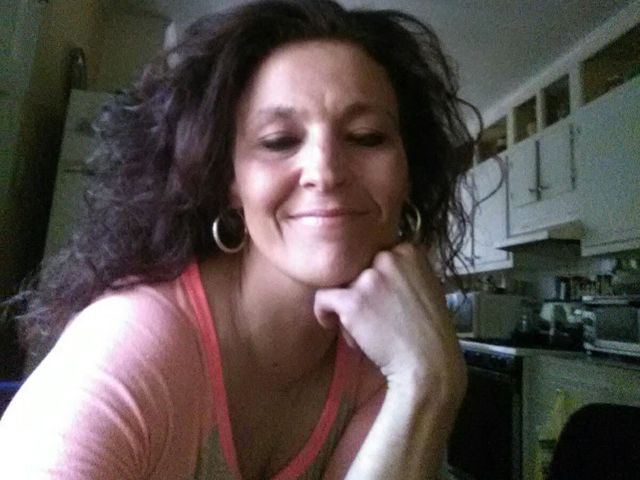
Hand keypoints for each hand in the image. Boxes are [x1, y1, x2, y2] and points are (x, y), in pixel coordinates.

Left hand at [314, 243, 465, 401]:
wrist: (428, 363)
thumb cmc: (428, 331)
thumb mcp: (426, 286)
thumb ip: (402, 270)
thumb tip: (375, 266)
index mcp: (409, 250)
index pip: (375, 256)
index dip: (375, 281)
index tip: (383, 302)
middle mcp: (389, 257)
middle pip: (357, 269)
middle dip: (361, 292)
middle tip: (375, 318)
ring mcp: (370, 278)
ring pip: (342, 285)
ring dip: (348, 307)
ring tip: (365, 330)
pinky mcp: (352, 301)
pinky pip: (323, 298)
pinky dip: (323, 312)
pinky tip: (332, 324)